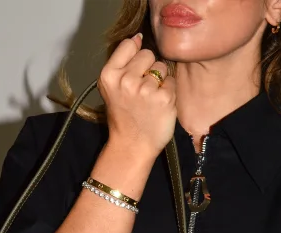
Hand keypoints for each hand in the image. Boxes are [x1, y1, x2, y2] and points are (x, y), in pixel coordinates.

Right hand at [98, 33, 176, 161]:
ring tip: (150, 100)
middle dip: (148, 69)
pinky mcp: (163, 98)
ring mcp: (145, 89)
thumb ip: (122, 62)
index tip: (133, 73)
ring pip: (161, 67)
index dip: (135, 57)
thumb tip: (138, 38)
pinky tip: (159, 106)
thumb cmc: (124, 117)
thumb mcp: (112, 88)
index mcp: (109, 75)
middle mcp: (125, 80)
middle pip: (147, 54)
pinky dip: (168, 93)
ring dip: (159, 82)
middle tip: (141, 92)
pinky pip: (171, 82)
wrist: (132, 147)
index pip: (129, 44)